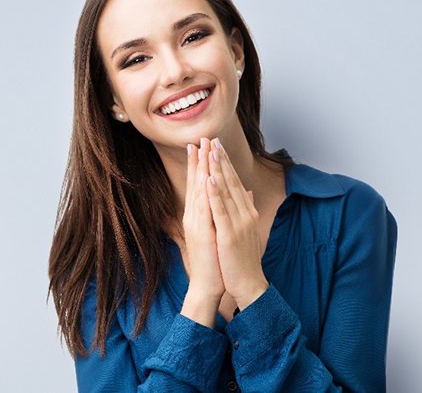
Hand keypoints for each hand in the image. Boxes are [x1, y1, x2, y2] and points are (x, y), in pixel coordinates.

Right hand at [180, 138, 224, 326]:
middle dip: (199, 159)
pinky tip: (207, 177)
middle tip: (200, 138)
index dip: (200, 164)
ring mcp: (197, 223)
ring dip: (200, 169)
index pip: (199, 184)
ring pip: (198, 190)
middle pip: (196, 182)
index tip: (202, 145)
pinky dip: (205, 192)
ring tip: (201, 149)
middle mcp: (195, 215)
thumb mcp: (216, 231)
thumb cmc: (213, 259)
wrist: (208, 283)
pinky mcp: (202, 232)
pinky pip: (204, 208)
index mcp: (199, 214)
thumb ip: (218, 213)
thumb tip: (227, 198)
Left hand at [207, 138, 268, 309]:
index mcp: (247, 211)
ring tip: (210, 150)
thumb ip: (247, 208)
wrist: (249, 284)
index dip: (225, 163)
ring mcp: (238, 223)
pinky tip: (209, 178)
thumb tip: (247, 191)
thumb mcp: (247, 229)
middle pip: (231, 181)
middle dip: (220, 159)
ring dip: (217, 169)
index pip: (235, 182)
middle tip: (212, 139)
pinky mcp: (229, 234)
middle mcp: (245, 213)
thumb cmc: (244, 258)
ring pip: (226, 191)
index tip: (217, 146)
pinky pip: (220, 210)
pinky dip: (215, 193)